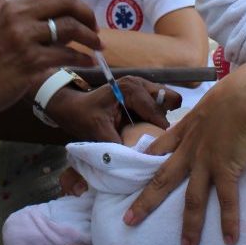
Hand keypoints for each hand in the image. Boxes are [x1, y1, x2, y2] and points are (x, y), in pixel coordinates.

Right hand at [0, 0, 103, 115]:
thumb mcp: (10, 32)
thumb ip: (37, 24)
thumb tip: (72, 23)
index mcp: (15, 7)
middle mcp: (19, 17)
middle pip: (66, 3)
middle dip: (88, 14)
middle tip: (97, 29)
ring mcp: (24, 38)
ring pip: (69, 28)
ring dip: (89, 37)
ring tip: (98, 47)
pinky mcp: (30, 61)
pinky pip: (65, 54)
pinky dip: (82, 58)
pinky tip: (89, 62)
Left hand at [47, 77, 182, 142]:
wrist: (74, 107)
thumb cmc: (84, 117)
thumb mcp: (98, 132)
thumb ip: (118, 145)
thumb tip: (136, 160)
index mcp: (131, 89)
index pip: (157, 112)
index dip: (161, 131)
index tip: (162, 149)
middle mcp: (140, 83)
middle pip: (171, 99)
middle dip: (166, 119)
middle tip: (157, 137)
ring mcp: (143, 86)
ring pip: (168, 102)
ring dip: (163, 118)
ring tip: (153, 135)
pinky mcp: (143, 93)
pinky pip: (161, 105)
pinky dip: (158, 117)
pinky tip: (148, 130)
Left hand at [124, 62, 245, 244]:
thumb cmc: (236, 92)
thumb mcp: (213, 102)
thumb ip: (209, 114)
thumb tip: (218, 114)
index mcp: (186, 130)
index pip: (158, 149)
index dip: (143, 163)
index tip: (131, 174)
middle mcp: (190, 148)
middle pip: (162, 179)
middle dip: (145, 202)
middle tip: (129, 220)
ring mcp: (205, 160)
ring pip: (192, 199)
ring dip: (190, 225)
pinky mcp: (225, 168)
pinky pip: (226, 200)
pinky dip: (228, 221)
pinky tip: (230, 239)